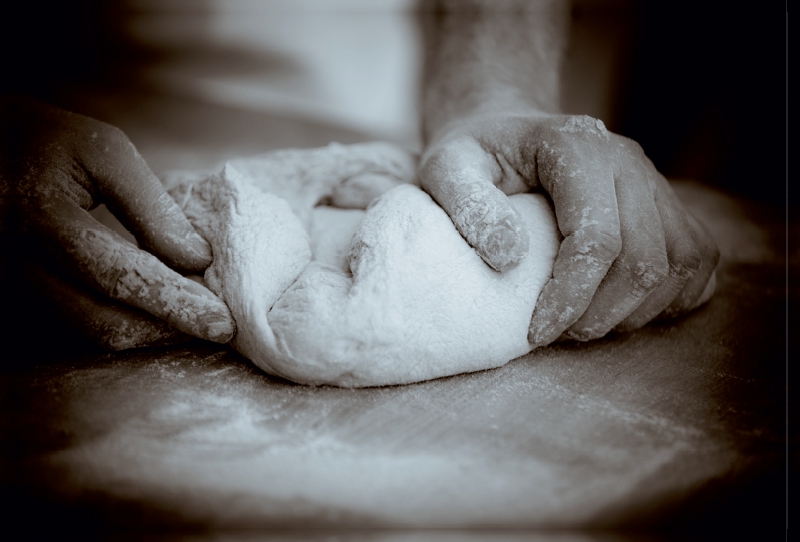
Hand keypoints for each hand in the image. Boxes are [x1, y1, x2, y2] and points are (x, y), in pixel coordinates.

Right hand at [2, 97, 234, 348]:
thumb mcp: (102, 150)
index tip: (221, 323)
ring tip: (192, 315)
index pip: (120, 276)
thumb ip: (150, 205)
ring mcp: (12, 283)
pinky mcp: (16, 294)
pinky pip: (73, 324)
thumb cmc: (42, 140)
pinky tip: (154, 309)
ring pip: (87, 331)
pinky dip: (120, 320)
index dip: (175, 303)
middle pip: (102, 319)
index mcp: (41, 216)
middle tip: (216, 327)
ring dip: (147, 332)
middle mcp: (19, 260)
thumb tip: (198, 260)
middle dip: (166, 329)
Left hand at [419, 112, 719, 346]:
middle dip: (600, 315)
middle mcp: (628, 163)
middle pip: (644, 261)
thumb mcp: (446, 169)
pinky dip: (671, 297)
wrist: (507, 132)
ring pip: (680, 266)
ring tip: (584, 323)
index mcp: (578, 149)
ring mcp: (654, 183)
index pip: (597, 239)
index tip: (535, 333)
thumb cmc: (475, 156)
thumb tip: (508, 259)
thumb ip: (469, 207)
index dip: (571, 297)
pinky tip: (626, 308)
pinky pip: (697, 261)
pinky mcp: (667, 206)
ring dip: (635, 312)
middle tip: (555, 334)